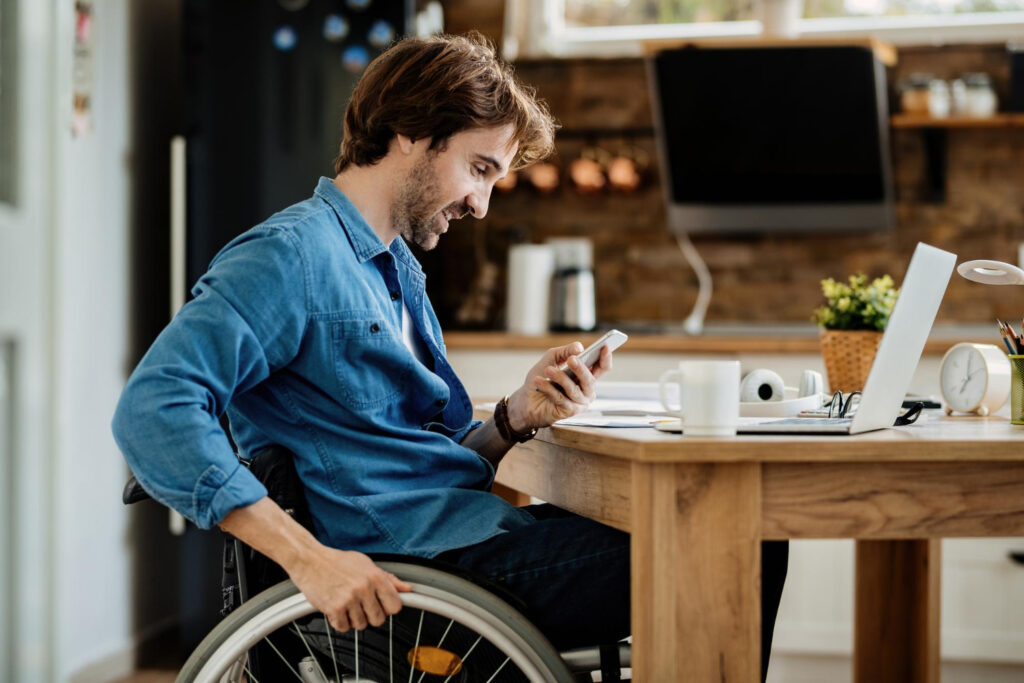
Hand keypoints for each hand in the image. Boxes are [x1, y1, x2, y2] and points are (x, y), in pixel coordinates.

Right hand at [287, 546, 412, 631]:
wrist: (309, 560)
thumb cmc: (337, 562)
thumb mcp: (366, 564)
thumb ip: (388, 579)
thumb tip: (407, 589)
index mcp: (375, 576)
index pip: (395, 606)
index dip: (389, 608)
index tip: (382, 605)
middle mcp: (364, 588)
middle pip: (379, 620)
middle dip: (371, 615)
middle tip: (361, 605)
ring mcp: (349, 599)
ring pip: (361, 625)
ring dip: (354, 619)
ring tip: (347, 604)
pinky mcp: (334, 608)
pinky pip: (344, 627)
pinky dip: (340, 621)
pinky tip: (337, 609)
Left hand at [506, 341, 613, 430]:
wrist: (526, 401)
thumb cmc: (541, 379)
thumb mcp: (551, 360)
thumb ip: (564, 352)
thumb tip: (579, 347)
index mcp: (585, 377)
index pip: (602, 368)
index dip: (606, 358)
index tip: (605, 347)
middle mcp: (586, 391)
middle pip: (590, 380)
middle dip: (581, 369)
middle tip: (572, 359)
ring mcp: (579, 402)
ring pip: (574, 389)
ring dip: (560, 378)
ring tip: (548, 370)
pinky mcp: (569, 412)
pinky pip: (561, 398)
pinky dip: (549, 388)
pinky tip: (539, 381)